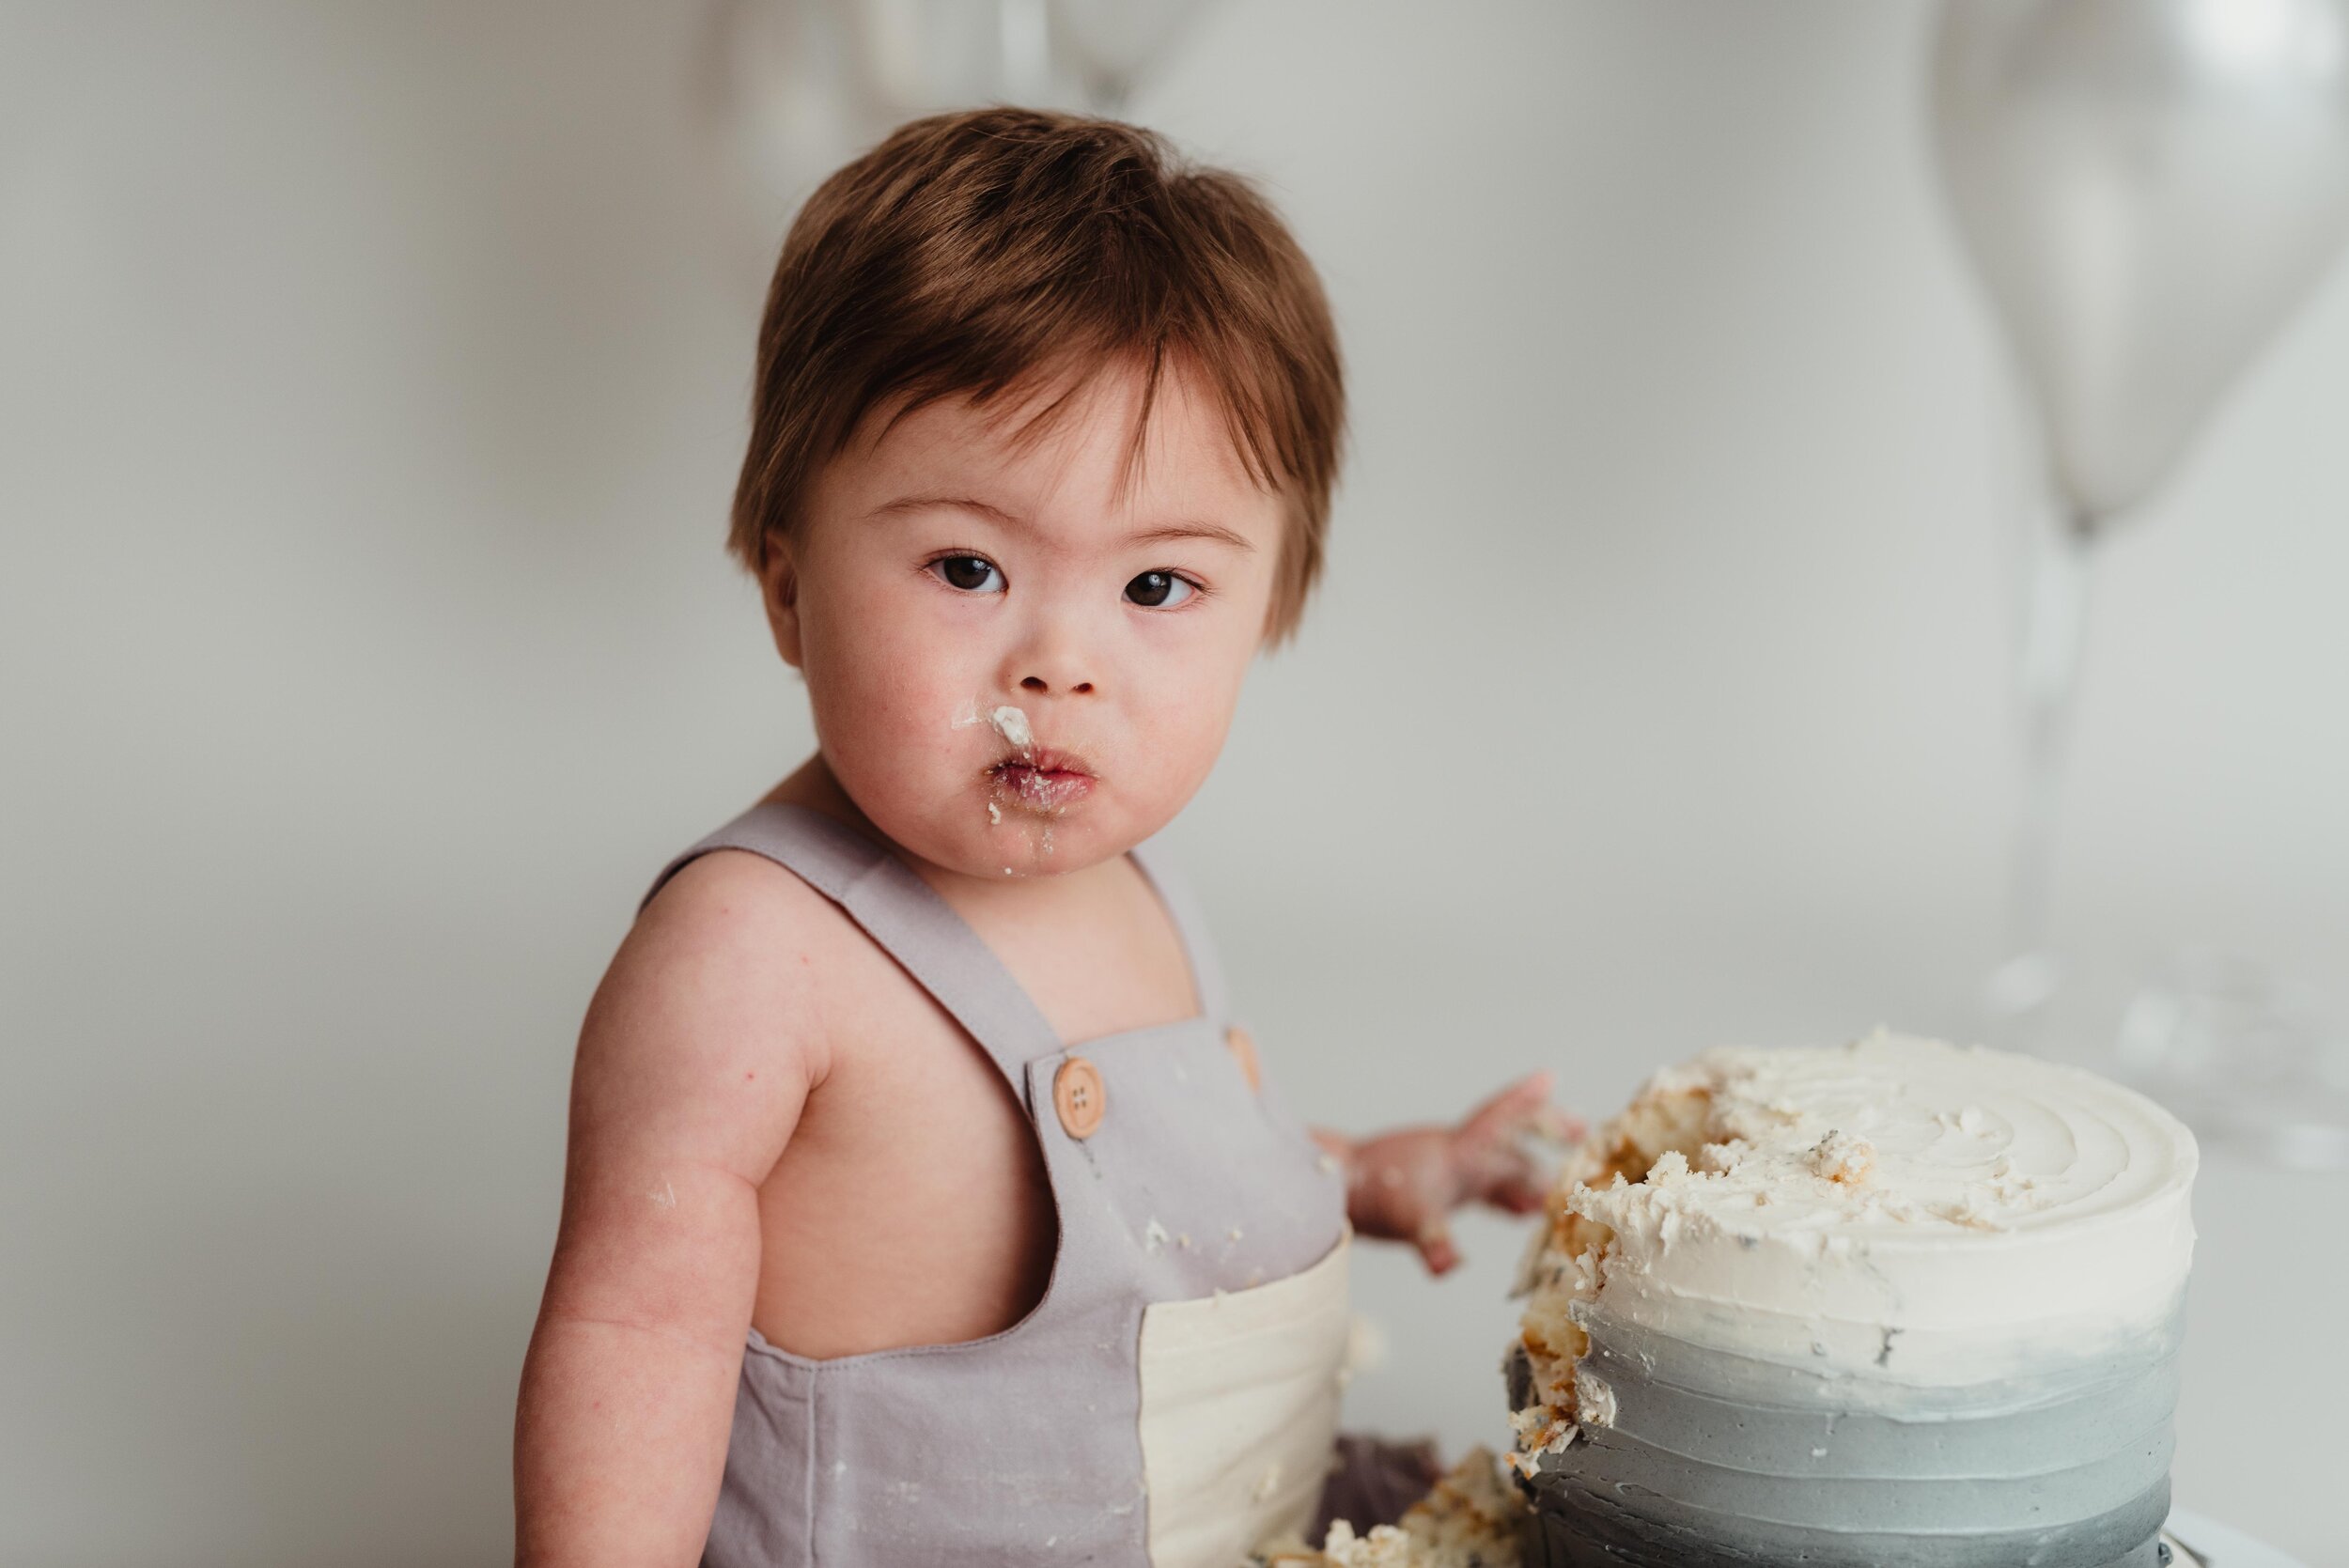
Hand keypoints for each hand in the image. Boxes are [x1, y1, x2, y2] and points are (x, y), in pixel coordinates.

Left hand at [1328, 1071, 1582, 1275]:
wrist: (1336, 1188)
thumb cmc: (1372, 1195)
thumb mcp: (1407, 1220)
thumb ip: (1432, 1241)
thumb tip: (1448, 1265)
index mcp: (1459, 1153)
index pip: (1499, 1119)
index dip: (1525, 1100)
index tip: (1549, 1076)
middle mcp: (1460, 1156)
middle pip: (1512, 1144)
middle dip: (1546, 1134)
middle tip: (1581, 1129)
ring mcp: (1451, 1171)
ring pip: (1502, 1167)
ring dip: (1531, 1175)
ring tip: (1560, 1189)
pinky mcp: (1442, 1187)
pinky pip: (1486, 1187)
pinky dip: (1508, 1196)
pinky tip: (1521, 1211)